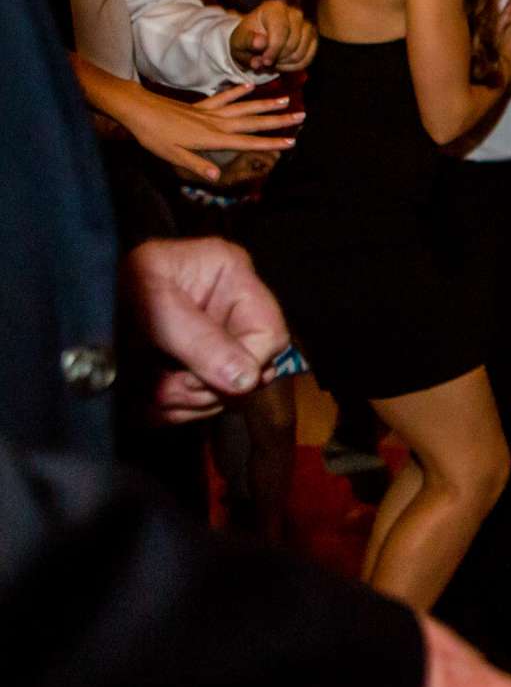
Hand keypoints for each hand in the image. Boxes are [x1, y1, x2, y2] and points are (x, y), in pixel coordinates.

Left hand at [109, 81, 300, 182]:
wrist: (137, 109)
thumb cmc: (153, 135)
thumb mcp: (172, 155)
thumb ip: (196, 164)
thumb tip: (216, 176)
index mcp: (211, 138)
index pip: (247, 141)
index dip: (270, 143)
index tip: (291, 141)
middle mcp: (216, 123)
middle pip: (253, 122)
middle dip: (278, 120)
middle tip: (301, 115)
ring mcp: (209, 112)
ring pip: (244, 107)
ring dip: (265, 104)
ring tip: (285, 99)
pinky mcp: (201, 106)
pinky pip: (224, 97)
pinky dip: (238, 91)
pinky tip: (250, 86)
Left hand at [123, 237, 287, 422]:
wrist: (66, 297)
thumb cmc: (107, 283)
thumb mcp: (152, 302)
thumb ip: (198, 339)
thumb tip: (246, 380)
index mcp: (230, 275)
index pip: (269, 333)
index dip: (244, 365)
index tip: (203, 380)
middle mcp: (230, 307)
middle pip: (252, 369)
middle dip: (208, 389)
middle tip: (166, 391)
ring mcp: (213, 339)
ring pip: (227, 392)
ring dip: (188, 403)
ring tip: (148, 397)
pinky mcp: (192, 364)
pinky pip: (201, 401)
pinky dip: (175, 410)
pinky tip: (147, 404)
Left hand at [231, 0, 317, 71]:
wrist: (257, 40)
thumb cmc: (248, 38)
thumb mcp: (239, 40)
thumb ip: (247, 41)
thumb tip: (261, 43)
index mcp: (274, 8)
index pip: (281, 30)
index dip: (273, 49)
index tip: (264, 61)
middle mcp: (295, 13)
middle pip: (292, 44)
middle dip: (277, 58)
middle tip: (265, 62)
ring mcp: (307, 25)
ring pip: (301, 53)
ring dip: (285, 63)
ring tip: (273, 62)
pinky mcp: (313, 38)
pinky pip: (308, 58)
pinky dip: (294, 66)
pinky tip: (283, 64)